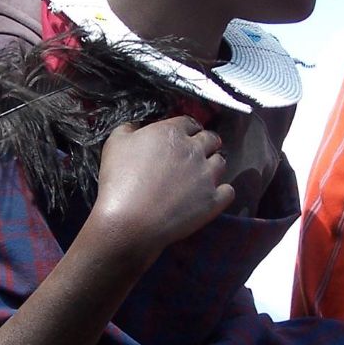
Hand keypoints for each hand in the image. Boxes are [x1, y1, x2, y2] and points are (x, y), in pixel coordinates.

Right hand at [90, 115, 234, 265]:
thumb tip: (137, 126)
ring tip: (201, 176)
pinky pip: (228, 191)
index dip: (186, 130)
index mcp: (172, 133)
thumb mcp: (114, 144)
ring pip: (221, 162)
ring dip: (213, 165)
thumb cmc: (118, 181)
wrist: (129, 221)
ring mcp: (207, 176)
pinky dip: (222, 191)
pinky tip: (212, 194)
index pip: (190, 122)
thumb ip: (128, 128)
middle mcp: (195, 150)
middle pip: (211, 139)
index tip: (181, 138)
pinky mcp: (213, 200)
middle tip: (194, 155)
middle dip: (205, 144)